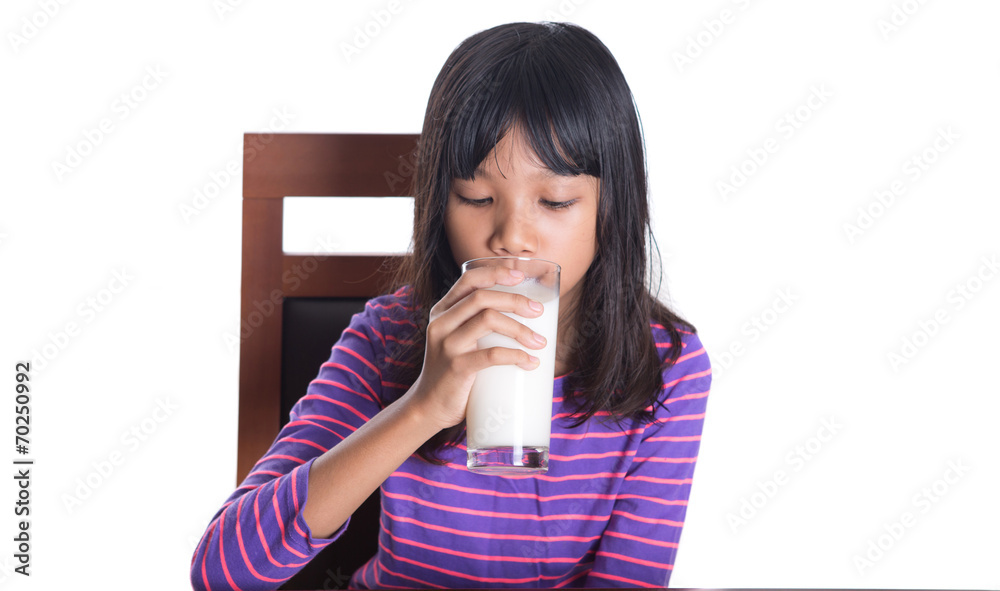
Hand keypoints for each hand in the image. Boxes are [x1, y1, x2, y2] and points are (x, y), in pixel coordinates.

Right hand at [407, 266, 547, 430]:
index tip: (520, 276)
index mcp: (442, 312)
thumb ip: (475, 325)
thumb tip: (522, 315)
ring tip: (540, 342)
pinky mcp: (456, 368)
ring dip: (521, 329)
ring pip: (488, 320)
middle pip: (482, 298)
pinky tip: (529, 362)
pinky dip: (515, 356)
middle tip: (539, 312)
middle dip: (516, 300)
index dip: (495, 273)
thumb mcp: (457, 340)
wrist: (428, 407)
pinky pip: (491, 355)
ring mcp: (447, 345)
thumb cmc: (453, 372)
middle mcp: (441, 323)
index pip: (468, 279)